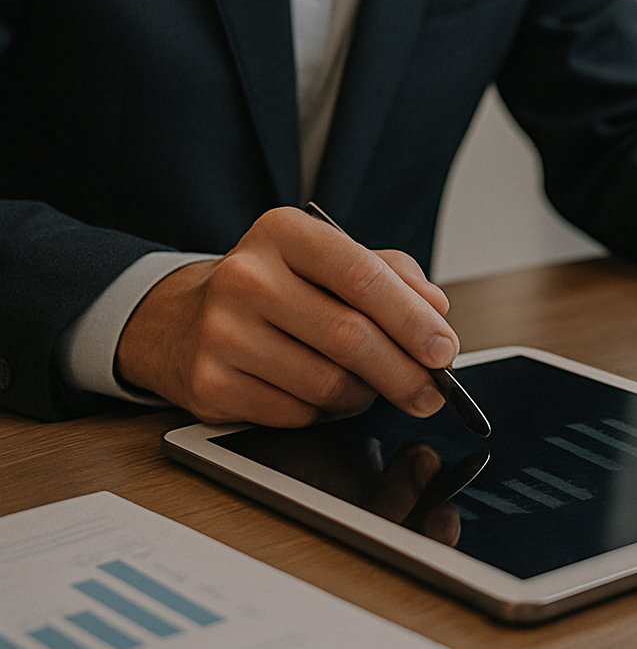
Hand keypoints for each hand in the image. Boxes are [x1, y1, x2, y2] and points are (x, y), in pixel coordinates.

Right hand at [116, 207, 458, 426]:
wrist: (181, 320)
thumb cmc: (275, 290)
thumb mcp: (329, 262)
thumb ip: (392, 276)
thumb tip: (437, 311)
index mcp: (283, 233)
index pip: (362, 275)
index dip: (412, 319)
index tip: (444, 349)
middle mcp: (245, 277)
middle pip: (350, 337)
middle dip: (404, 373)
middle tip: (432, 392)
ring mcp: (222, 333)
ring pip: (328, 384)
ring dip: (364, 395)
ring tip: (368, 386)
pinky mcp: (210, 384)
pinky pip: (298, 415)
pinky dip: (326, 413)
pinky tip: (322, 396)